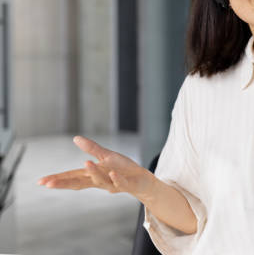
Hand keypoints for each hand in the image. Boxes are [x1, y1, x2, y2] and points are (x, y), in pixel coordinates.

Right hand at [38, 136, 155, 200]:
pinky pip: (120, 182)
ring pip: (101, 180)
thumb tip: (76, 138)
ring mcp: (113, 184)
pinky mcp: (127, 184)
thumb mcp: (106, 156)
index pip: (72, 176)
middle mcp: (100, 181)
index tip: (41, 182)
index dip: (58, 179)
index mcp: (93, 174)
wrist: (142, 179)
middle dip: (65, 183)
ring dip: (94, 172)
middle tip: (49, 183)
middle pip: (80, 183)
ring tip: (86, 163)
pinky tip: (113, 174)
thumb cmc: (122, 169)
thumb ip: (92, 148)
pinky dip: (116, 179)